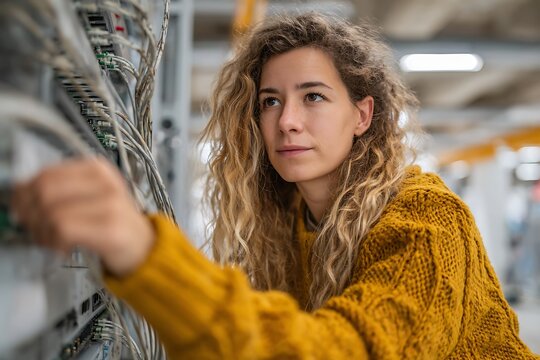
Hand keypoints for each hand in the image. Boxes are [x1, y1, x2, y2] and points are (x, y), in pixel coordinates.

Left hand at [11, 157, 154, 276]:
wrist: (142, 244)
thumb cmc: (111, 220)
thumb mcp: (88, 195)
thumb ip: (58, 189)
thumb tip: (18, 193)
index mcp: (97, 168)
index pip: (47, 174)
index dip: (24, 192)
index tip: (18, 207)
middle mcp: (105, 182)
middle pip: (45, 192)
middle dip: (29, 212)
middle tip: (29, 226)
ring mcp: (110, 205)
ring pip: (52, 213)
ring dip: (41, 232)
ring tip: (49, 239)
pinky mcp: (109, 229)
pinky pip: (64, 231)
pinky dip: (54, 242)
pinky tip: (62, 247)